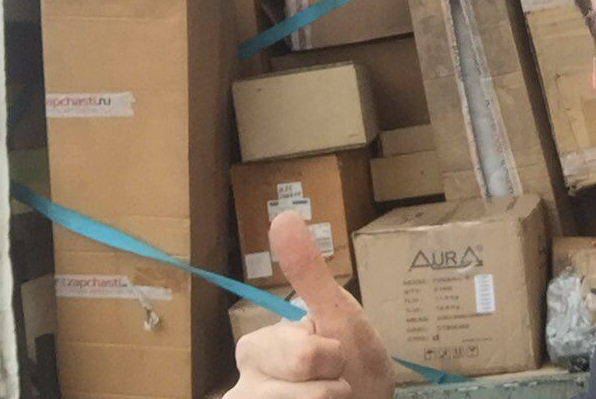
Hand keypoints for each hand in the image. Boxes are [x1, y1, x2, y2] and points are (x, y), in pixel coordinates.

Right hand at [226, 211, 394, 398]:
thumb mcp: (338, 315)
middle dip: (333, 384)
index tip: (334, 357)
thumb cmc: (354, 363)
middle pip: (301, 385)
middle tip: (335, 382)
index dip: (333, 357)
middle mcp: (242, 388)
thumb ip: (308, 273)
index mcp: (255, 349)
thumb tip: (282, 215)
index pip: (303, 356)